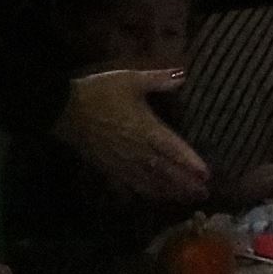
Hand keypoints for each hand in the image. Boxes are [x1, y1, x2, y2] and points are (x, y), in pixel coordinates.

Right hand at [56, 70, 209, 202]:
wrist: (65, 110)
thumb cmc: (100, 93)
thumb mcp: (130, 80)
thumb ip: (158, 80)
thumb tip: (184, 74)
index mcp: (146, 128)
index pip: (174, 149)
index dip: (191, 162)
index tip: (207, 174)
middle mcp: (138, 150)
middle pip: (167, 171)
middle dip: (186, 184)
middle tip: (204, 194)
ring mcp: (124, 162)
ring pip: (151, 182)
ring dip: (170, 192)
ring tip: (186, 199)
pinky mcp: (110, 168)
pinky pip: (132, 184)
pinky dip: (147, 192)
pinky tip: (155, 196)